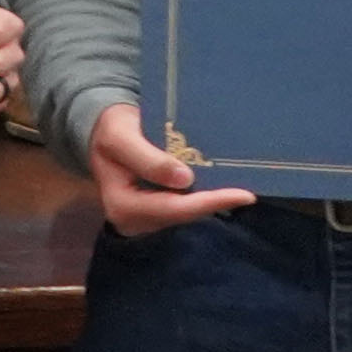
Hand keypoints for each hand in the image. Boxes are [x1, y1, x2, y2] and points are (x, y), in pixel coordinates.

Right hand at [84, 97, 254, 236]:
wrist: (104, 132)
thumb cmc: (111, 131)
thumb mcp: (122, 137)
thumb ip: (148, 158)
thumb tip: (186, 179)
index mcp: (122, 205)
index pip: (173, 208)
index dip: (209, 202)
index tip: (244, 195)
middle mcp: (133, 220)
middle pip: (182, 215)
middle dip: (213, 204)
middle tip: (247, 192)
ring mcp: (145, 219)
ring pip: (186, 214)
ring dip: (211, 202)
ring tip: (239, 190)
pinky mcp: (155, 213)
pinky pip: (184, 209)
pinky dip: (203, 198)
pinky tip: (221, 188)